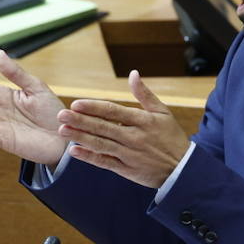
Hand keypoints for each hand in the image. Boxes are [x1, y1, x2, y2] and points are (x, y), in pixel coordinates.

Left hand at [58, 70, 190, 188]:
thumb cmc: (171, 137)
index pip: (113, 112)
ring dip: (80, 137)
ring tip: (63, 130)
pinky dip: (89, 157)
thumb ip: (145, 94)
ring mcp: (129, 154)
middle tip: (61, 115)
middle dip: (81, 121)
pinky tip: (74, 151)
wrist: (182, 168)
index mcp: (142, 120)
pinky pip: (105, 162)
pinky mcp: (126, 169)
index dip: (94, 107)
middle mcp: (134, 137)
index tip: (76, 103)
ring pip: (101, 144)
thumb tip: (133, 74)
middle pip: (103, 128)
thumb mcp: (162, 112)